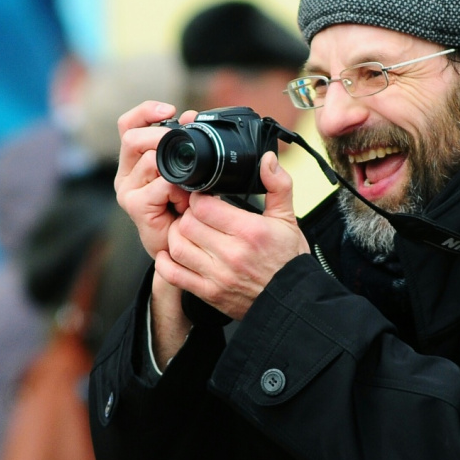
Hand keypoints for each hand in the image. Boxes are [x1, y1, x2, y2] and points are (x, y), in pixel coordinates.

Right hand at [115, 101, 193, 259]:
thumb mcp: (187, 171)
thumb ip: (185, 145)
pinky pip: (160, 184)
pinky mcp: (135, 206)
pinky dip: (178, 190)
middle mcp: (126, 173)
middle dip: (162, 135)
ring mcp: (128, 190)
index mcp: (135, 160)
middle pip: (132, 137)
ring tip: (188, 189)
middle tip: (185, 144)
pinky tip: (185, 202)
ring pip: (149, 159)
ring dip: (176, 170)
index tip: (170, 109)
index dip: (146, 111)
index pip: (128, 124)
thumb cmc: (185, 209)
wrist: (183, 247)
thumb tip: (191, 116)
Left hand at [157, 152, 310, 320]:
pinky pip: (174, 275)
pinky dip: (166, 263)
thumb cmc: (289, 261)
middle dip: (188, 215)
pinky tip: (173, 254)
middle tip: (196, 215)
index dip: (199, 198)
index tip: (205, 199)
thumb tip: (267, 159)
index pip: (204, 206)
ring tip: (188, 232)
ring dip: (176, 236)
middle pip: (187, 224)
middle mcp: (231, 254)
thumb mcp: (288, 219)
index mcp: (250, 231)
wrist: (293, 301)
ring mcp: (218, 276)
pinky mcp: (209, 293)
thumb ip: (278, 185)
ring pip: (177, 246)